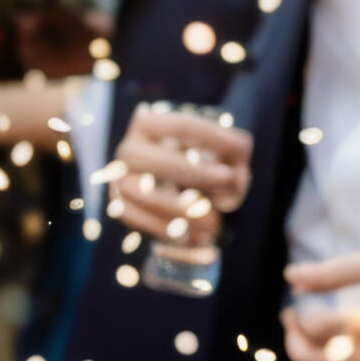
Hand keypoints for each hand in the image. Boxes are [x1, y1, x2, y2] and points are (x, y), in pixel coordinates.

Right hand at [103, 104, 251, 241]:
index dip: (212, 136)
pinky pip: (139, 221)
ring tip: (214, 222)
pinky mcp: (119, 206)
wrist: (172, 191)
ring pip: (147, 196)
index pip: (181, 126)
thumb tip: (236, 176)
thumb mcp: (216, 152)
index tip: (240, 148)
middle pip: (160, 161)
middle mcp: (128, 150)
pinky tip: (193, 235)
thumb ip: (232, 156)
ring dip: (183, 210)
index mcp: (148, 125)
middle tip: (228, 179)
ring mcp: (120, 179)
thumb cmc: (198, 164)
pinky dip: (167, 230)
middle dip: (197, 172)